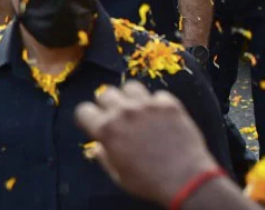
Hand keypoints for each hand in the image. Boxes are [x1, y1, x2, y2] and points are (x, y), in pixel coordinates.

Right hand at [74, 82, 219, 205]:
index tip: (94, 124)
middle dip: (107, 105)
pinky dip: (157, 104)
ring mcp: (147, 106)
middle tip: (117, 118)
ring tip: (137, 110)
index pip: (83, 110)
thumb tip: (98, 147)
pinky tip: (160, 117)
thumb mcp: (118, 176)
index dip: (87, 118)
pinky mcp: (169, 106)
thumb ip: (103, 157)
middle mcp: (124, 112)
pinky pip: (157, 95)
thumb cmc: (150, 183)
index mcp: (107, 130)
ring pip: (130, 87)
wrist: (188, 182)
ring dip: (130, 98)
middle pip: (105, 94)